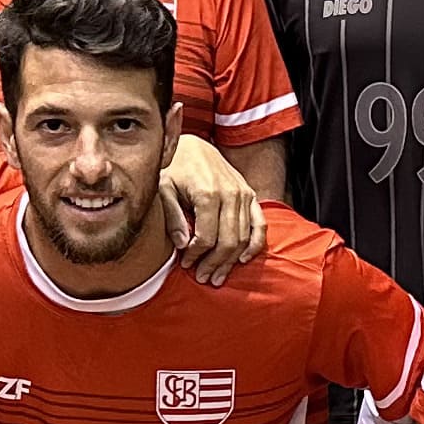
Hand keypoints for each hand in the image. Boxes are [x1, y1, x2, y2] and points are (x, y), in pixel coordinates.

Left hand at [161, 139, 267, 283]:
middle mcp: (230, 194)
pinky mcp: (250, 194)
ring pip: (243, 237)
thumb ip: (172, 216)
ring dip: (231, 260)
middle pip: (227, 241)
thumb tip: (182, 244)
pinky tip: (243, 259)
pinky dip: (254, 244)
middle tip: (203, 278)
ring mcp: (244, 194)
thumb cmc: (174, 167)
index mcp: (207, 193)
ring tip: (218, 275)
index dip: (197, 256)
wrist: (194, 145)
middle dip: (214, 263)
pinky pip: (259, 224)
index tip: (186, 265)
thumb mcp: (163, 188)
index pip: (206, 237)